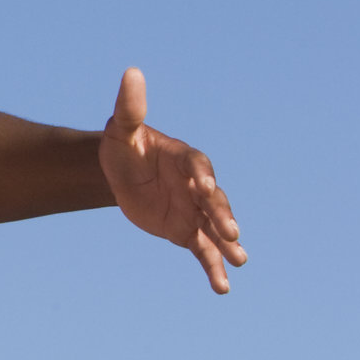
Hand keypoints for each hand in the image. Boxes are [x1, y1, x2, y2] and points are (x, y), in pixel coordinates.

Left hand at [101, 68, 245, 293]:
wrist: (122, 175)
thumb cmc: (124, 146)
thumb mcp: (121, 129)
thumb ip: (130, 107)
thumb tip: (131, 72)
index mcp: (184, 159)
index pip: (197, 166)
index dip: (201, 176)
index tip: (203, 187)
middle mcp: (197, 186)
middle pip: (215, 200)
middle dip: (222, 215)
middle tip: (231, 231)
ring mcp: (196, 210)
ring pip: (215, 228)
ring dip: (227, 243)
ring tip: (239, 261)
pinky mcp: (187, 230)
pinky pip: (203, 250)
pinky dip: (212, 267)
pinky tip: (222, 287)